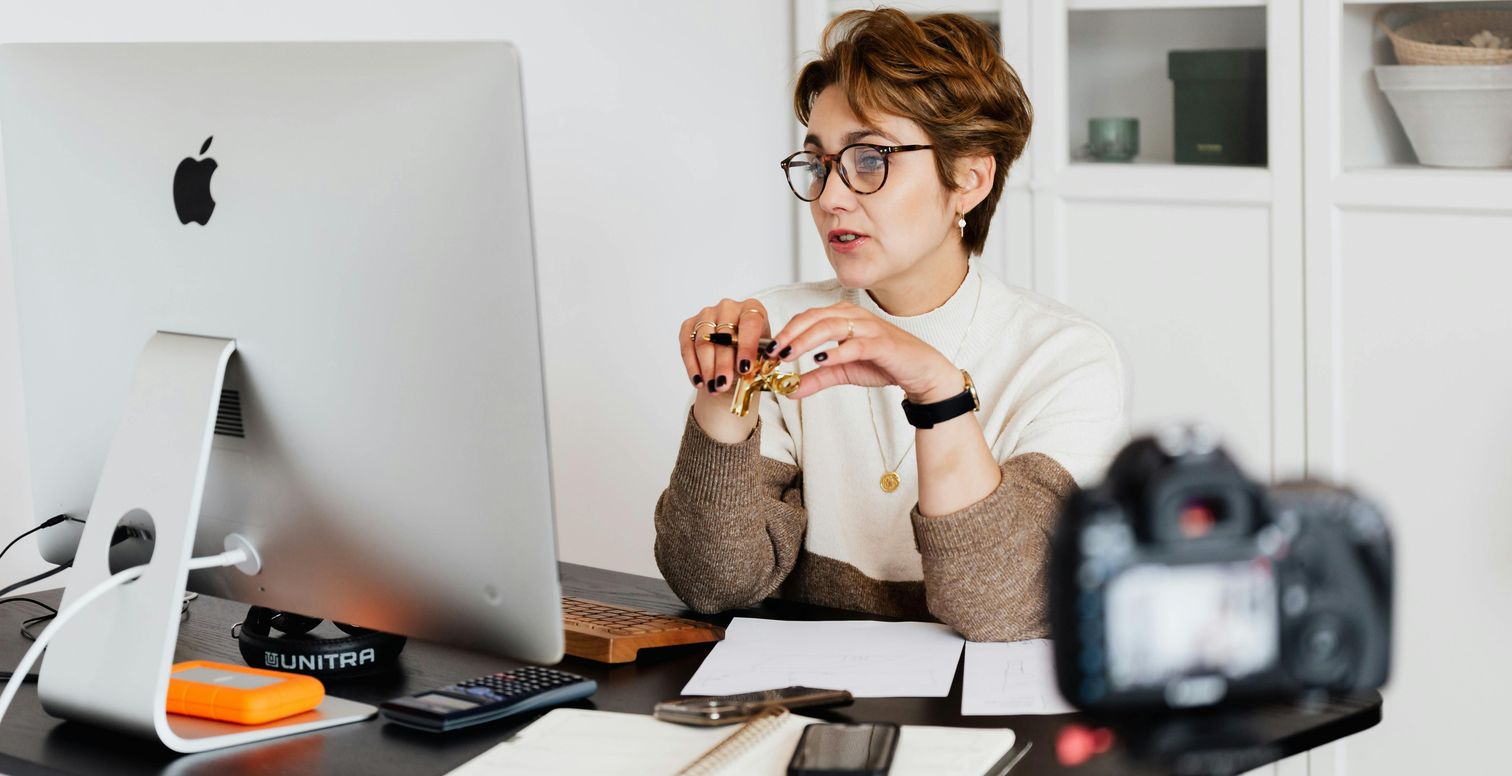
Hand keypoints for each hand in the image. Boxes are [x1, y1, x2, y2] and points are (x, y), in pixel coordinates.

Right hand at [678, 298, 770, 399]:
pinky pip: (687, 346)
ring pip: (704, 341)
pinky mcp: (690, 324)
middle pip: (724, 335)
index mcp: (752, 309)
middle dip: (723, 364)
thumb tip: (754, 369)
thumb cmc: (751, 352)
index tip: (745, 368)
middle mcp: (728, 307)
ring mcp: (707, 314)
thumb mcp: (761, 356)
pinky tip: (699, 381)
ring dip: (707, 368)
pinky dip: (692, 366)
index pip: (750, 323)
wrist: (734, 354)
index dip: (747, 346)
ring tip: (712, 387)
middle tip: (724, 385)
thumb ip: (760, 360)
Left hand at [768, 301, 961, 402]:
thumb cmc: (883, 363)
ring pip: (831, 326)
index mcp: (843, 316)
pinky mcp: (882, 343)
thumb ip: (817, 378)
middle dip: (790, 333)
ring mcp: (869, 327)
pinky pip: (855, 344)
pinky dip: (836, 351)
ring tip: (789, 354)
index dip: (786, 331)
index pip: (807, 317)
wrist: (920, 371)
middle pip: (814, 317)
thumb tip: (790, 391)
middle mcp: (854, 316)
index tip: (769, 350)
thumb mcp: (843, 372)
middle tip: (773, 352)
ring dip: (806, 340)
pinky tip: (820, 360)